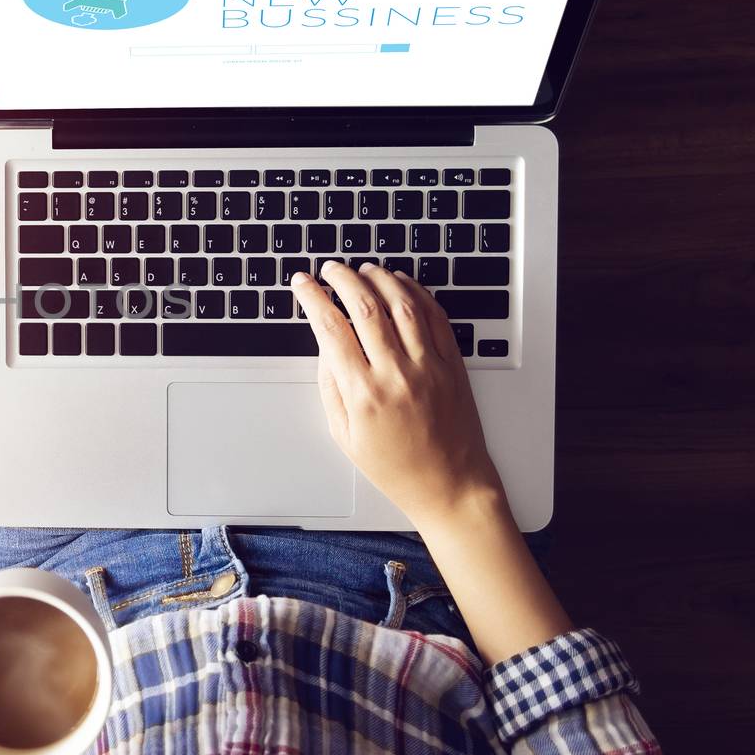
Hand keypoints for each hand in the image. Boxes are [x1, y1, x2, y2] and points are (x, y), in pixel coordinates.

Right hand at [289, 262, 505, 524]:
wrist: (450, 485)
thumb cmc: (396, 467)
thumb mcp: (344, 435)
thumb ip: (330, 387)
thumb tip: (325, 345)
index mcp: (363, 393)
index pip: (330, 328)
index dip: (311, 298)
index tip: (302, 283)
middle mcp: (396, 373)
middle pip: (364, 306)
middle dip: (342, 279)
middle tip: (330, 269)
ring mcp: (428, 365)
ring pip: (401, 302)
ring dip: (378, 278)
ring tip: (363, 270)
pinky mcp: (452, 363)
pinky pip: (434, 315)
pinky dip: (415, 292)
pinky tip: (400, 284)